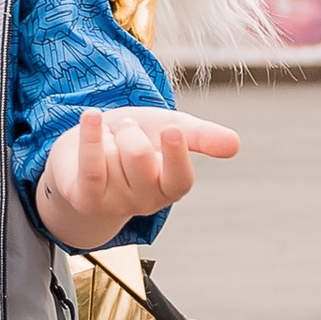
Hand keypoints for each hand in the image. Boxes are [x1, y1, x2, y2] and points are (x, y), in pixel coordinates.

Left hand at [37, 107, 241, 249]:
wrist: (85, 154)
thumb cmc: (133, 140)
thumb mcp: (169, 130)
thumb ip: (201, 136)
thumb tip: (235, 144)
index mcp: (170, 187)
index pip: (179, 180)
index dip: (176, 156)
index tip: (172, 129)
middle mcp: (144, 201)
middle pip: (139, 156)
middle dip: (130, 130)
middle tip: (126, 130)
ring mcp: (114, 203)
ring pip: (113, 155)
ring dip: (109, 135)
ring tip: (109, 141)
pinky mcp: (86, 198)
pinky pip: (91, 167)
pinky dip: (91, 138)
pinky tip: (91, 116)